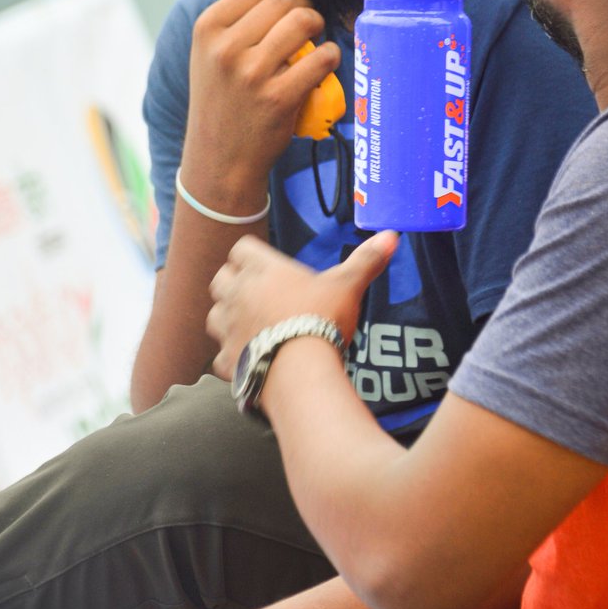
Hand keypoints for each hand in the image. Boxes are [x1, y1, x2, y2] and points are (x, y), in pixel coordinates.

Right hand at [180, 0, 340, 210]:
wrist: (219, 159)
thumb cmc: (222, 100)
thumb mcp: (210, 54)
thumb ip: (239, 20)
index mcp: (208, 28)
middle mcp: (226, 47)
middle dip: (307, 5)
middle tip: (310, 22)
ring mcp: (252, 73)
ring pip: (304, 21)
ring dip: (319, 26)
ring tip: (316, 40)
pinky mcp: (278, 97)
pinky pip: (321, 58)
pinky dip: (330, 56)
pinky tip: (324, 63)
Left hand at [206, 232, 397, 378]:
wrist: (301, 372)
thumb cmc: (322, 320)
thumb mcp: (348, 286)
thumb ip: (365, 261)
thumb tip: (393, 235)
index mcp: (262, 271)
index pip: (241, 249)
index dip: (250, 255)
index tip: (267, 266)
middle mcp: (238, 295)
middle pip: (220, 279)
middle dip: (234, 283)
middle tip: (256, 294)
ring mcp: (228, 328)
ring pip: (214, 315)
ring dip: (227, 317)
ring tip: (249, 324)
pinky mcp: (227, 360)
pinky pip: (221, 355)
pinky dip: (232, 356)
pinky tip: (250, 359)